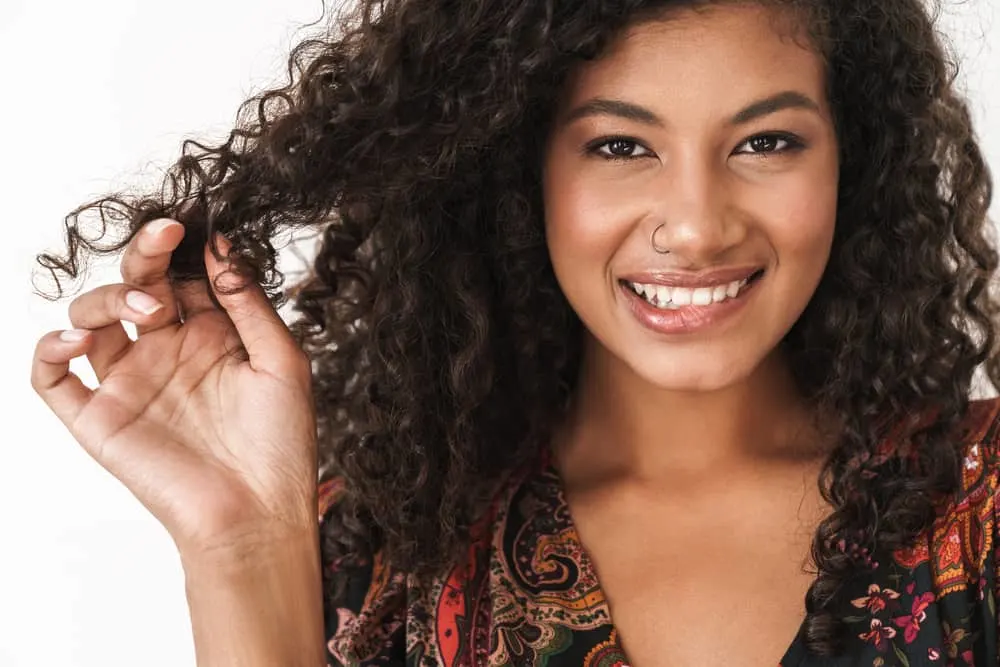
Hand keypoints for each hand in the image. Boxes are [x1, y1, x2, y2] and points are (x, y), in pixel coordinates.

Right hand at [31, 219, 317, 559]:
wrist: (257, 514)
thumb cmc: (280, 444)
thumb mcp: (282, 361)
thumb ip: (248, 302)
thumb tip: (221, 244)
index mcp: (214, 337)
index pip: (184, 276)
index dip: (183, 249)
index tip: (191, 227)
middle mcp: (168, 353)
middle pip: (137, 285)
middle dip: (144, 254)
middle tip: (163, 239)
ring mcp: (131, 383)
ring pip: (92, 317)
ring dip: (109, 298)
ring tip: (148, 311)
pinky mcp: (99, 418)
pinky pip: (52, 377)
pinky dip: (48, 349)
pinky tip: (76, 338)